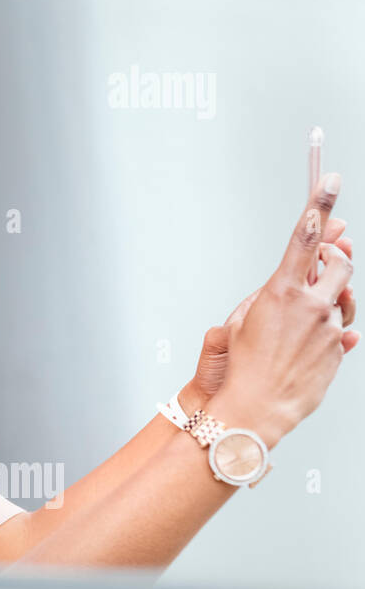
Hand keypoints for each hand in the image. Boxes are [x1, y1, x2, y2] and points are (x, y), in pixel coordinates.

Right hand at [182, 218, 356, 411]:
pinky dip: (329, 327)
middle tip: (324, 258)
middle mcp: (311, 305)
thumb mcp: (242, 320)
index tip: (329, 179)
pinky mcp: (338, 347)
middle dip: (335, 256)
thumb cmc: (241, 366)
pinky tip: (309, 340)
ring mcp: (329, 327)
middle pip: (340, 261)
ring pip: (346, 293)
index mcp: (281, 291)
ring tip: (311, 307)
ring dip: (334, 292)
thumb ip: (271, 295)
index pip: (306, 236)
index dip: (320, 204)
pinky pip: (342, 326)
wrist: (256, 408)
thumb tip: (296, 281)